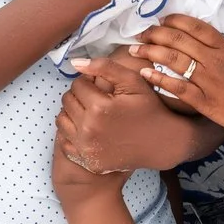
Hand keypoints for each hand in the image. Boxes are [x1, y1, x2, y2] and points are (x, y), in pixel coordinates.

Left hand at [56, 54, 221, 172]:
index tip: (100, 87)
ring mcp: (87, 148)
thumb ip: (104, 67)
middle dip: (79, 95)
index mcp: (99, 107)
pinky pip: (64, 142)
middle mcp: (89, 129)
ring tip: (90, 112)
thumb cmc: (148, 108)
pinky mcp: (87, 161)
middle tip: (96, 99)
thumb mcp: (132, 81)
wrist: (161, 142)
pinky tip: (87, 129)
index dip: (88, 82)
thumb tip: (75, 62)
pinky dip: (71, 133)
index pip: (77, 85)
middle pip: (67, 101)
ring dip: (72, 113)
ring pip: (62, 120)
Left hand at [129, 14, 223, 139]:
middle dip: (156, 34)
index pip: (197, 27)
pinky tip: (145, 74)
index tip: (162, 19)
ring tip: (134, 50)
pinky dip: (160, 80)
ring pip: (175, 61)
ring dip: (151, 53)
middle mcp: (216, 62)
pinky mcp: (205, 103)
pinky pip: (178, 88)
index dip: (176, 20)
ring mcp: (209, 82)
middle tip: (142, 33)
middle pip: (180, 41)